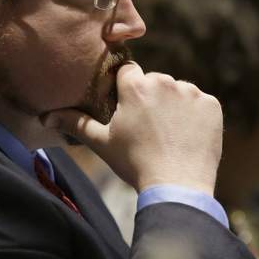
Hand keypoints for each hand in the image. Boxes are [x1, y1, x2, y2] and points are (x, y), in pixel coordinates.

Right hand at [42, 62, 222, 193]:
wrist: (177, 186)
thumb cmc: (135, 164)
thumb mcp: (101, 143)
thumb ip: (75, 123)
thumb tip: (46, 116)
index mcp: (136, 86)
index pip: (127, 72)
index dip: (125, 90)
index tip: (126, 108)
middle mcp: (165, 81)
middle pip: (154, 82)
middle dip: (151, 99)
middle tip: (148, 129)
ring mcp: (192, 92)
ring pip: (178, 92)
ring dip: (173, 106)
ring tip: (168, 136)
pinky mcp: (212, 105)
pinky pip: (200, 104)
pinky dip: (195, 117)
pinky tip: (187, 138)